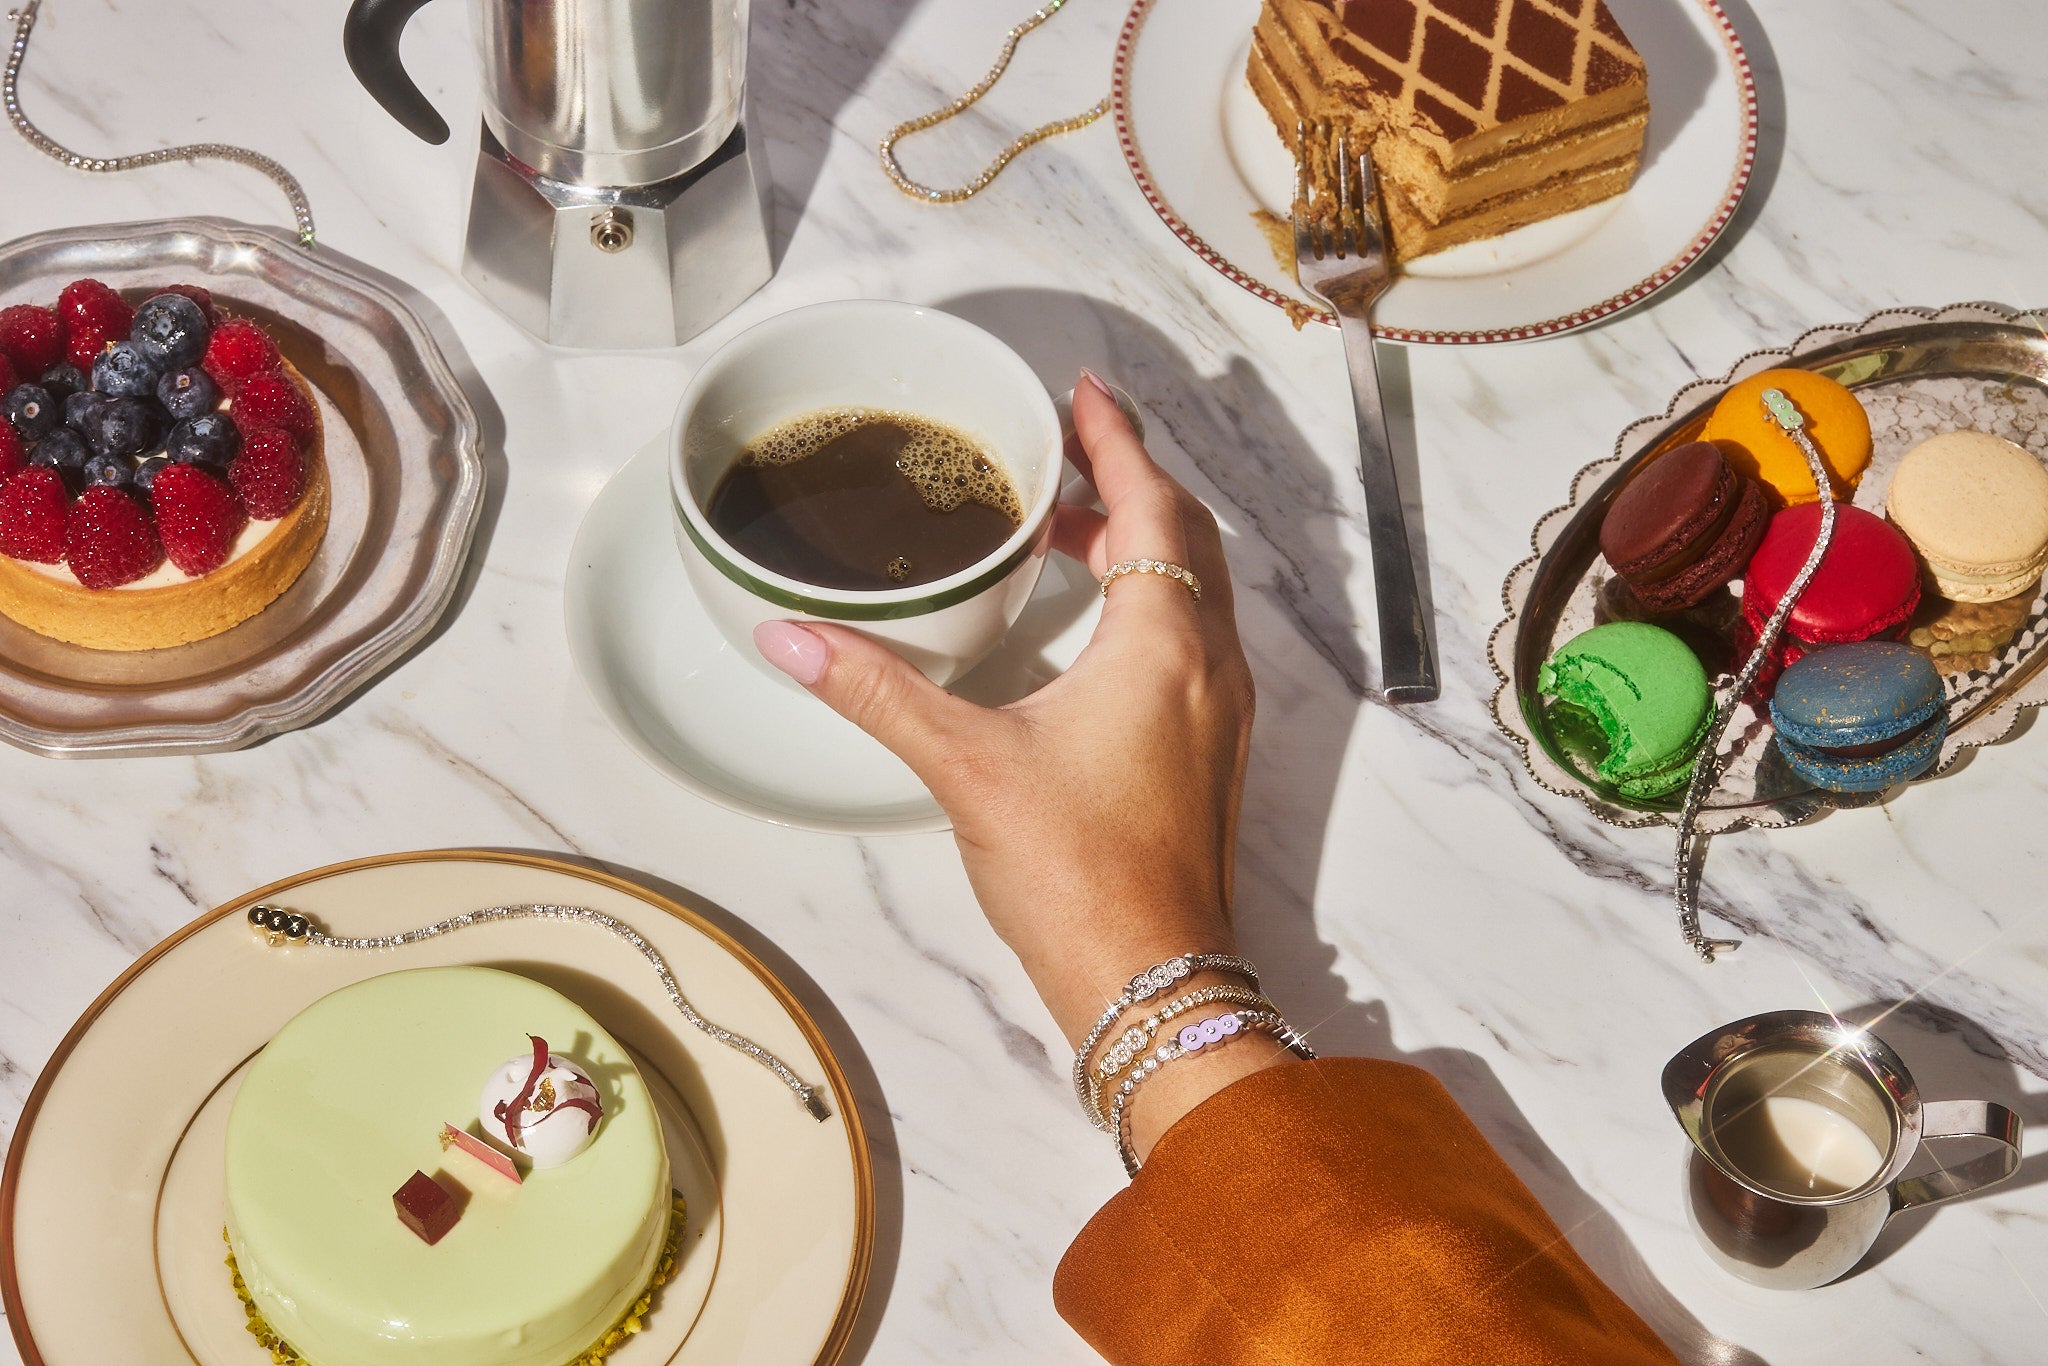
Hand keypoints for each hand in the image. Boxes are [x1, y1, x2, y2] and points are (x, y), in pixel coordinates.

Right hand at [754, 372, 1291, 1156]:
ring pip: (1194, 592)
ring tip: (1065, 528)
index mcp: (1166, 643)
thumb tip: (788, 636)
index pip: (1153, 504)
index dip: (1116, 440)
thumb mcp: (964, 764)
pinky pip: (1192, 642)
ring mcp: (1222, 713)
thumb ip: (876, 689)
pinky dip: (1151, 602)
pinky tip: (1090, 627)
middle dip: (1128, 482)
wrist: (1152, 981)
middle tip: (1065, 451)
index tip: (1083, 391)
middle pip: (1186, 537)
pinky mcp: (1211, 754)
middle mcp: (1213, 664)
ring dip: (1141, 544)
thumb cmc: (1076, 871)